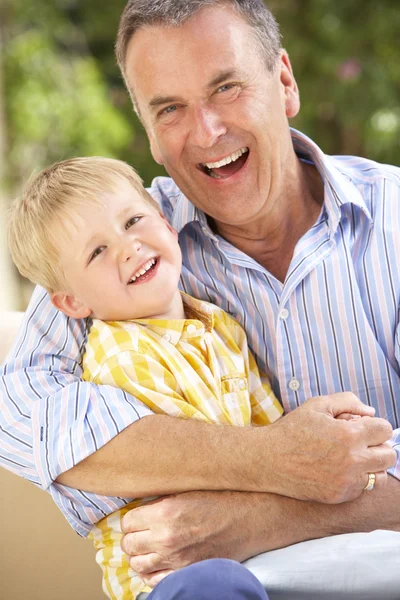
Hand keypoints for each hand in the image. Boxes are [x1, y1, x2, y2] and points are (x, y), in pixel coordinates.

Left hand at [121, 491, 261, 587]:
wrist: (249, 520)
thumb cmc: (221, 500)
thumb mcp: (186, 491)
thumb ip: (160, 500)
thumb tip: (139, 506)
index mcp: (165, 513)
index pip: (127, 522)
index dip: (132, 518)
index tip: (138, 516)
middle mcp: (166, 539)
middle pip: (129, 544)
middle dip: (132, 536)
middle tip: (141, 530)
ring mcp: (176, 560)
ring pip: (137, 564)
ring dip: (139, 554)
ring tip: (147, 545)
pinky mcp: (186, 572)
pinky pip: (153, 580)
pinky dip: (150, 572)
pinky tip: (156, 561)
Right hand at [264, 392, 394, 503]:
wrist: (268, 459)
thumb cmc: (292, 429)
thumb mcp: (317, 405)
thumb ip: (348, 402)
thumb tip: (371, 412)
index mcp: (348, 434)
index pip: (385, 430)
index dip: (375, 426)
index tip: (364, 428)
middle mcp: (352, 460)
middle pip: (389, 455)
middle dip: (378, 446)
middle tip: (361, 443)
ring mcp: (346, 481)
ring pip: (381, 476)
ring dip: (372, 466)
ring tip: (354, 459)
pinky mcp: (339, 496)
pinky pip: (363, 489)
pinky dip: (357, 480)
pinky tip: (340, 470)